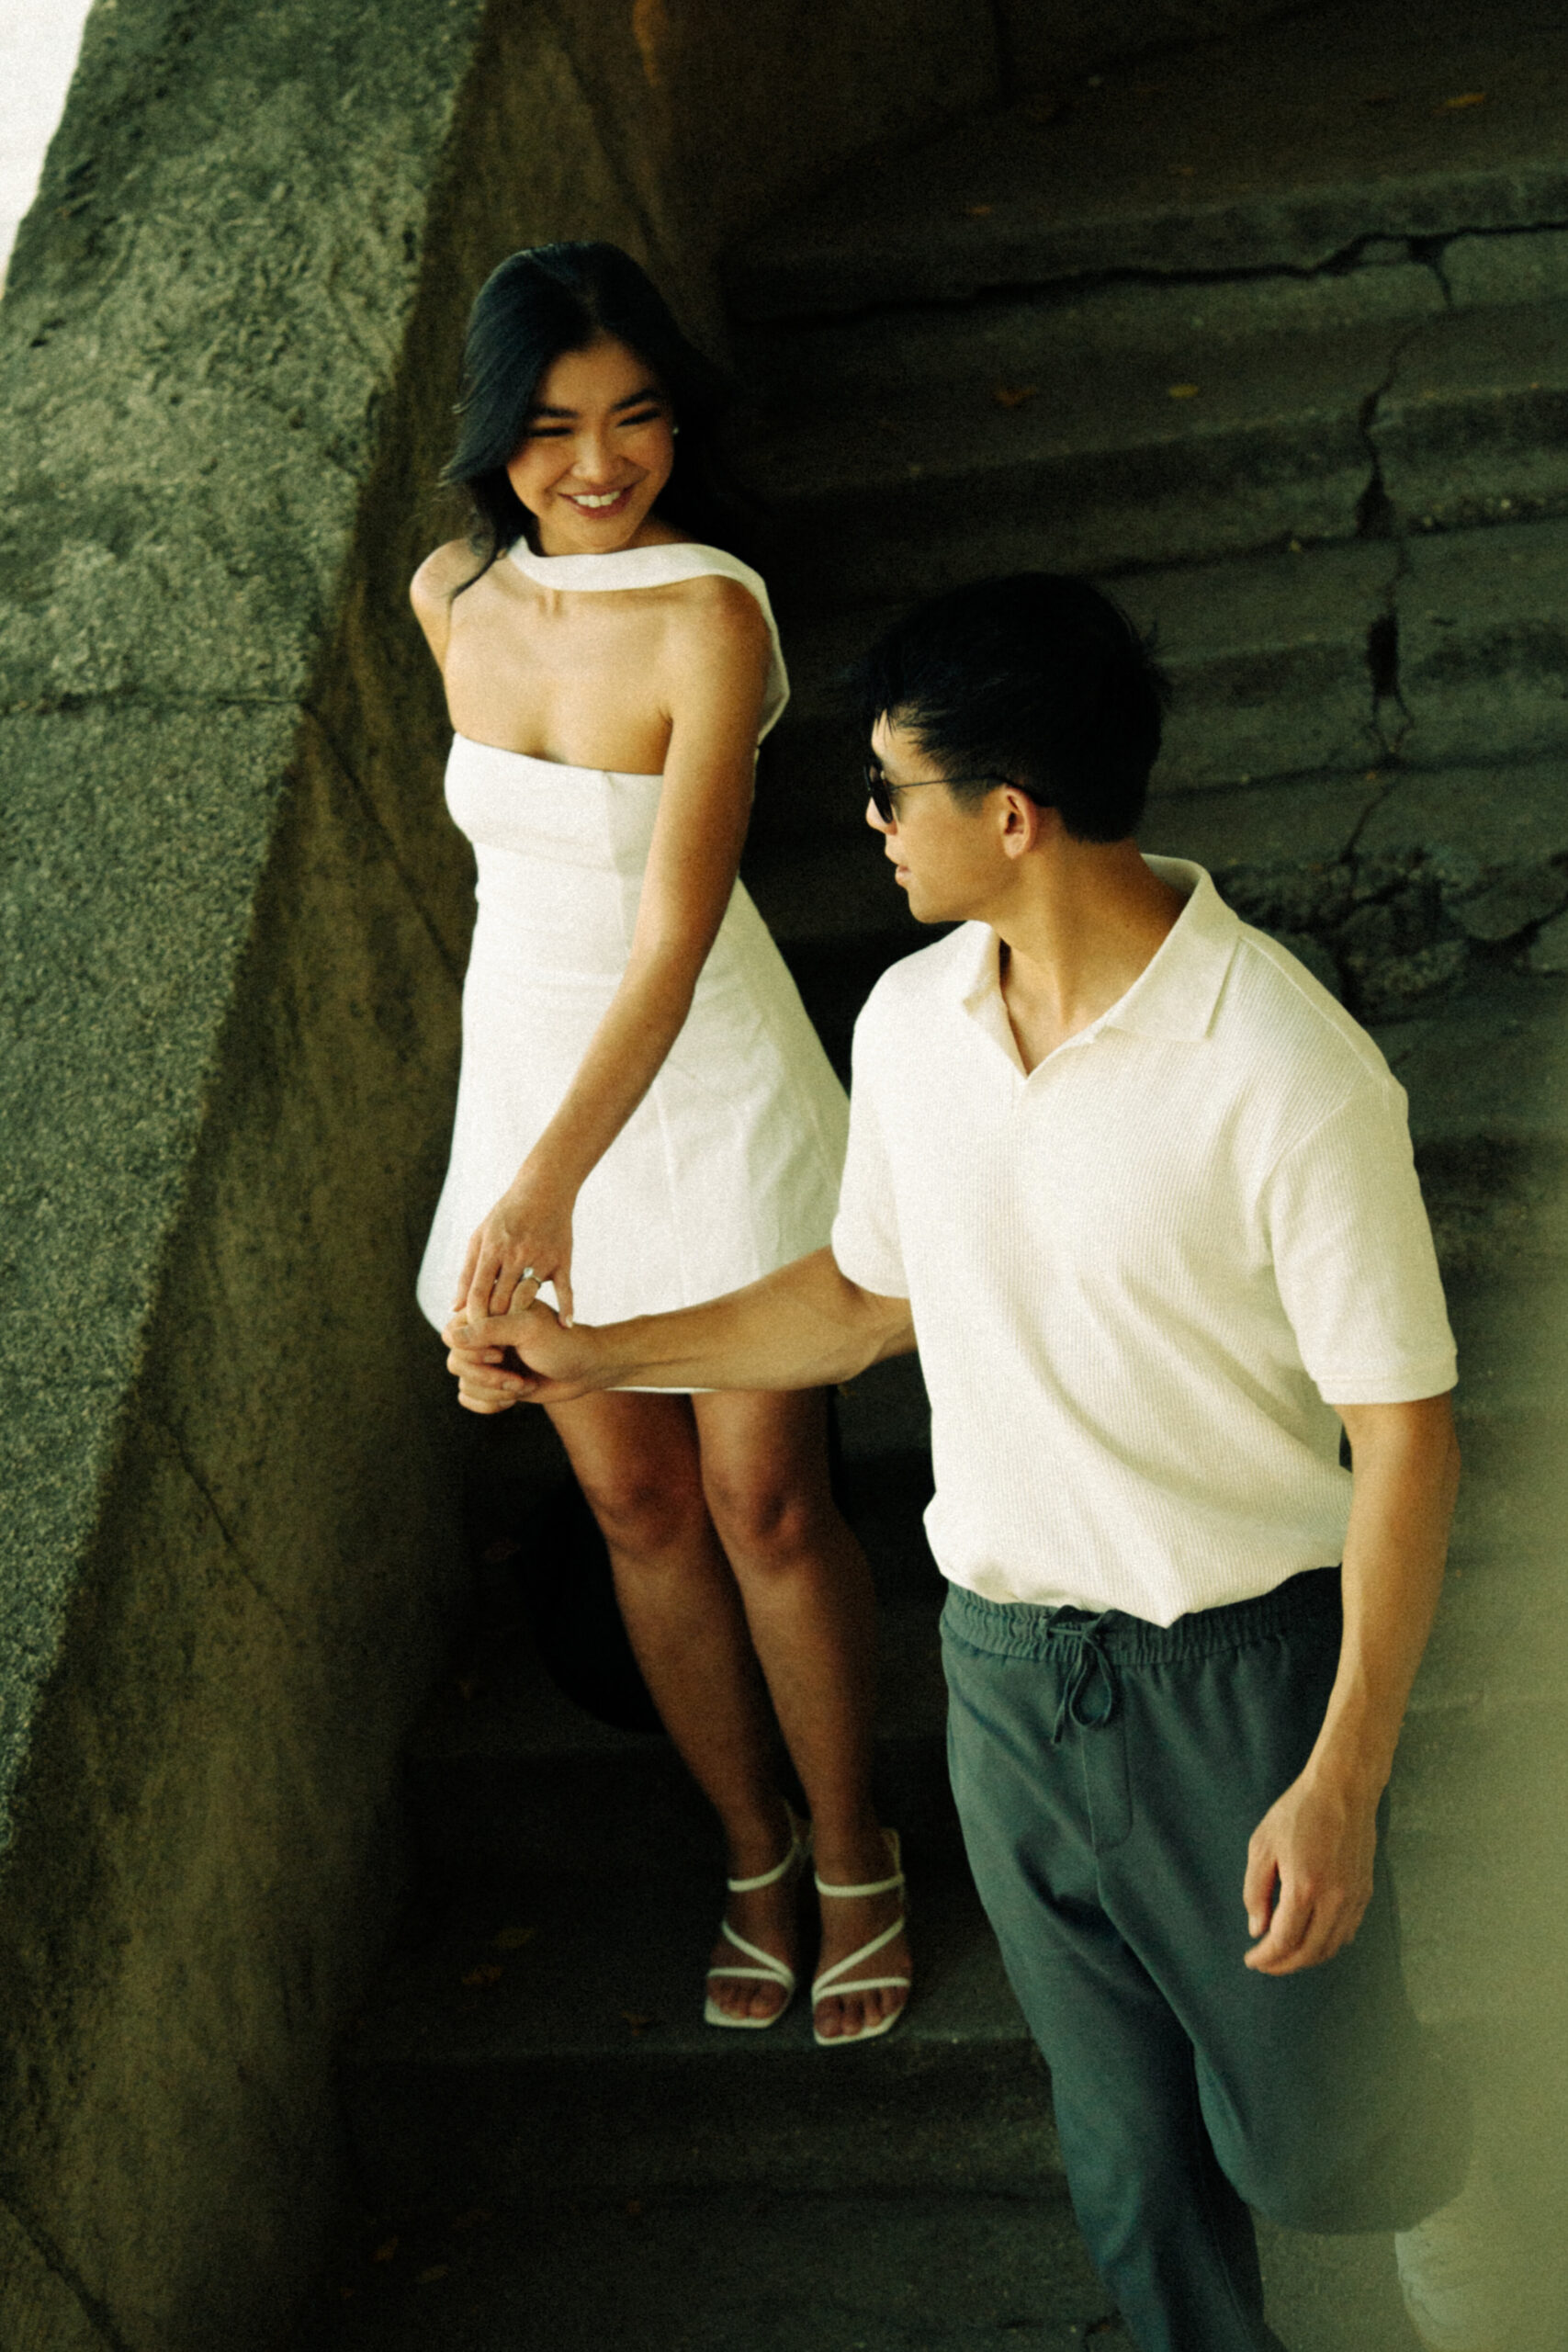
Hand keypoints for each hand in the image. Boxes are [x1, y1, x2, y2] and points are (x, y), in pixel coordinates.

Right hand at [443, 1300, 610, 1405]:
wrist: (585, 1369)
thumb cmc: (563, 1343)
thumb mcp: (528, 1330)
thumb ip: (489, 1330)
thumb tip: (451, 1337)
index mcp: (487, 1311)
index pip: (453, 1334)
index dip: (473, 1351)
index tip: (501, 1353)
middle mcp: (482, 1334)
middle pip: (455, 1362)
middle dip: (488, 1377)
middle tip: (518, 1379)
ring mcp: (486, 1359)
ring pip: (463, 1383)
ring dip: (494, 1392)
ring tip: (524, 1385)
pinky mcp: (490, 1380)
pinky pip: (467, 1397)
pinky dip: (488, 1404)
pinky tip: (513, 1398)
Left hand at [455, 1173, 574, 1330]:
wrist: (544, 1189)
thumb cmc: (506, 1216)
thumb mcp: (480, 1238)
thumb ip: (467, 1273)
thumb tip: (454, 1308)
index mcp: (492, 1248)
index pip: (478, 1293)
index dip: (473, 1318)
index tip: (472, 1334)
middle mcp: (515, 1253)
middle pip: (501, 1300)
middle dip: (494, 1323)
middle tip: (492, 1341)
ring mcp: (541, 1257)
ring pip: (527, 1298)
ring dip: (520, 1319)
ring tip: (515, 1334)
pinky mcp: (562, 1259)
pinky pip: (565, 1289)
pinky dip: (566, 1308)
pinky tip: (564, 1325)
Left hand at [1242, 1765, 1378, 1975]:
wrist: (1343, 1789)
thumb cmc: (1297, 1812)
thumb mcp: (1262, 1845)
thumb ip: (1255, 1891)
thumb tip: (1257, 1929)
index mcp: (1304, 1888)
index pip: (1284, 1940)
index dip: (1266, 1957)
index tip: (1251, 1959)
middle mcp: (1334, 1900)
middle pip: (1309, 1952)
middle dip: (1284, 1964)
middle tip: (1265, 1962)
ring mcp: (1354, 1898)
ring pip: (1331, 1947)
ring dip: (1306, 1958)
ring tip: (1284, 1954)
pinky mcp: (1365, 1892)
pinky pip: (1347, 1932)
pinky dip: (1328, 1944)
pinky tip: (1311, 1938)